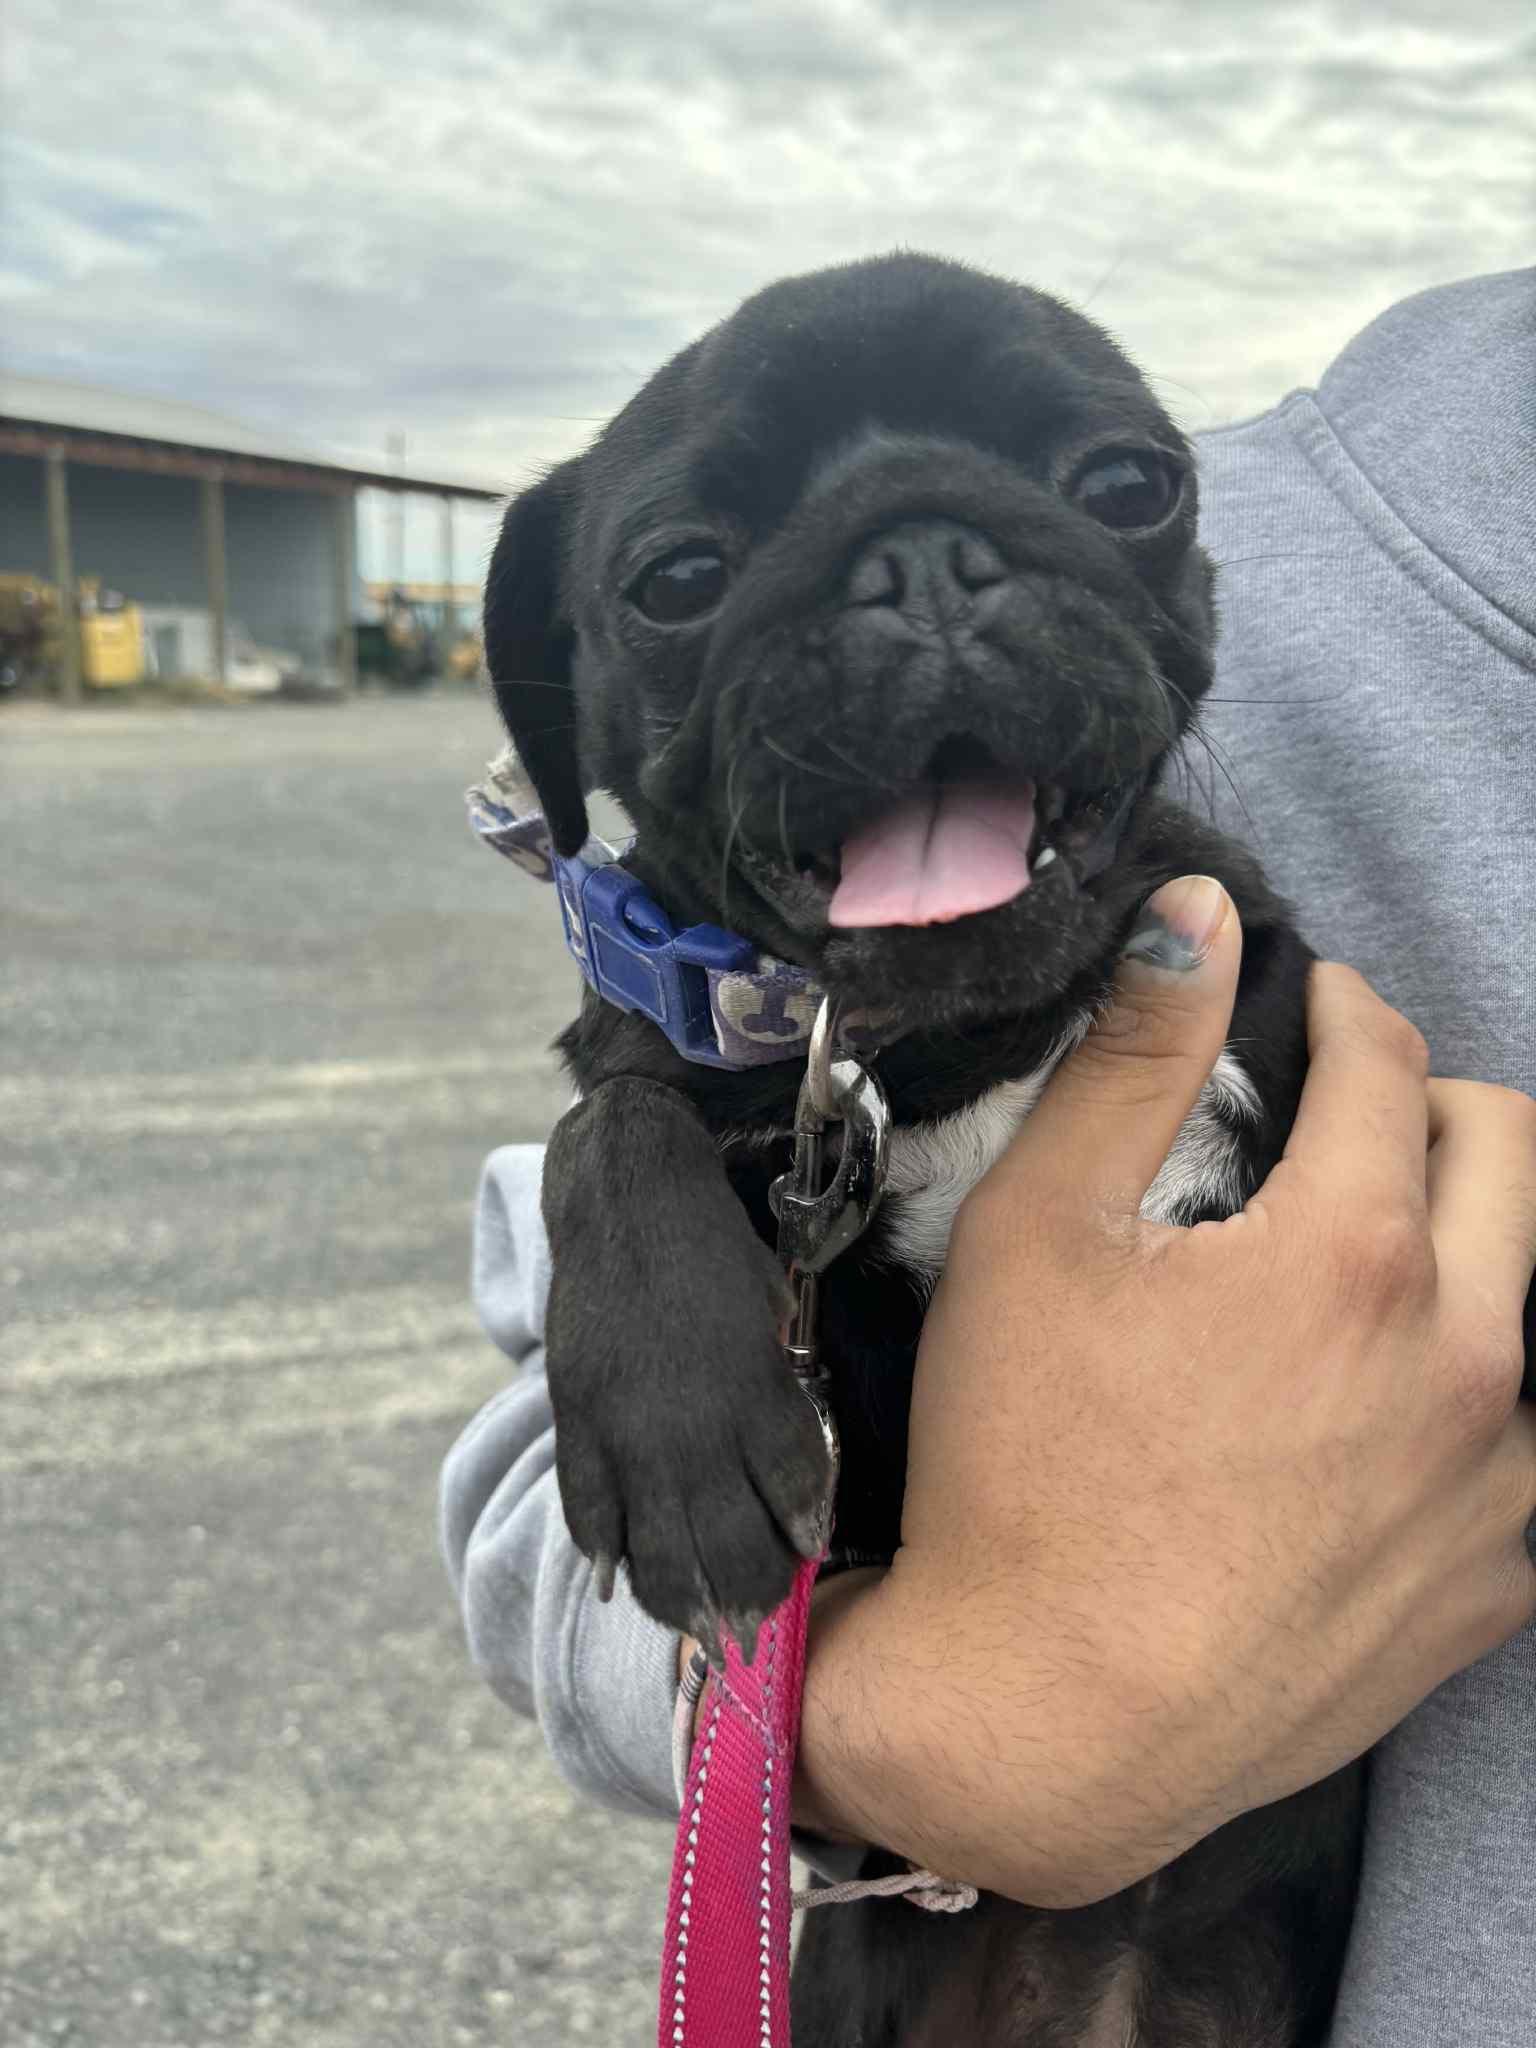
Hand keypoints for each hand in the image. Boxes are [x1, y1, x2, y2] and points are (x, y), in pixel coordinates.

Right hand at [794, 876, 1535, 1905]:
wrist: (1046, 1721)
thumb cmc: (1023, 1468)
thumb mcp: (1038, 1231)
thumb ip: (1133, 1057)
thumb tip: (1199, 915)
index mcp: (1356, 1253)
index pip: (1389, 1062)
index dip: (1341, 1008)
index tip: (1310, 1004)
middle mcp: (1468, 1360)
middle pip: (1514, 1156)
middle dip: (1435, 1103)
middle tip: (1351, 1116)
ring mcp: (1498, 1489)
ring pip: (1534, 1305)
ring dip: (1464, 1258)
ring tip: (1355, 1283)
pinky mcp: (1492, 1591)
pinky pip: (1521, 1453)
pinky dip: (1464, 1403)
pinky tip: (1367, 1429)